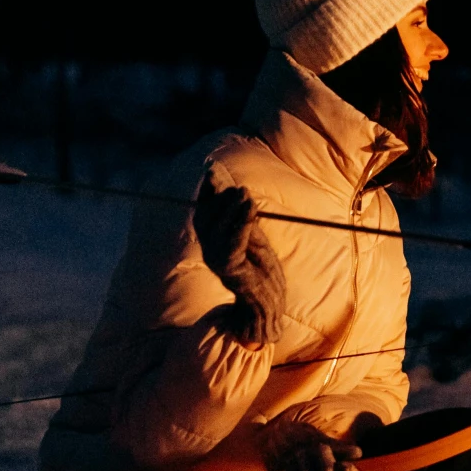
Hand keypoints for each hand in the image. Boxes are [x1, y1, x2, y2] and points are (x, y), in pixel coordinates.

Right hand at [193, 168, 286, 347]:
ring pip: (218, 230)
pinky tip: (249, 209)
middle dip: (220, 198)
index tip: (212, 169)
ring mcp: (216, 261)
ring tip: (245, 194)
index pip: (204, 210)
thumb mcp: (250, 236)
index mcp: (211, 241)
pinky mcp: (229, 270)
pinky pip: (233, 244)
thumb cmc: (260, 268)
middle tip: (238, 186)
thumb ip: (242, 216)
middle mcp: (209, 250)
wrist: (266, 301)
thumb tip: (238, 189)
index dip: (206, 190)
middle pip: (207, 218)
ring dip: (232, 209)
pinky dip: (241, 225)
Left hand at [263, 406, 378, 470]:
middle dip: (325, 467)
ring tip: (301, 452)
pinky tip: (292, 465)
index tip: (345, 466)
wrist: (282, 444)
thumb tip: (357, 454)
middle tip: (320, 447)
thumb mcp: (326, 441)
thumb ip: (341, 448)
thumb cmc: (310, 443)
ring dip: (305, 466)